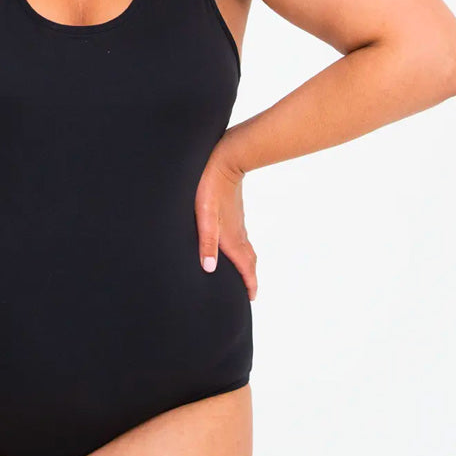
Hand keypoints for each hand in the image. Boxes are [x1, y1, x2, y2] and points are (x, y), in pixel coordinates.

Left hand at [194, 143, 257, 299]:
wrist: (225, 158)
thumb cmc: (211, 186)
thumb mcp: (204, 215)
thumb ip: (207, 241)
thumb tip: (209, 269)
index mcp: (231, 236)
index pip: (244, 265)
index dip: (248, 282)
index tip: (251, 297)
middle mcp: (238, 231)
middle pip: (248, 258)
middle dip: (249, 275)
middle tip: (250, 289)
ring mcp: (237, 220)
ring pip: (246, 246)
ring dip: (246, 262)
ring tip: (244, 271)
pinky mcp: (234, 210)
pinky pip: (241, 235)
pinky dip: (242, 247)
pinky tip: (234, 243)